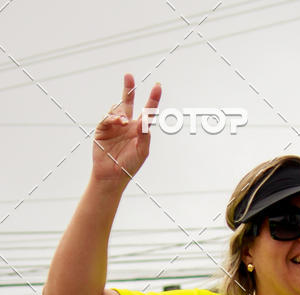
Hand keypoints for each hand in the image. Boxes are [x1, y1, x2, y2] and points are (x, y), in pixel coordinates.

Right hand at [92, 73, 160, 187]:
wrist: (112, 175)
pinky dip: (112, 118)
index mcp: (139, 129)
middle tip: (129, 75)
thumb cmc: (130, 165)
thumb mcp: (142, 151)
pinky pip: (107, 118)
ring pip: (117, 110)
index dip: (153, 99)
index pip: (147, 111)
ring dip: (120, 113)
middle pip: (127, 102)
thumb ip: (145, 135)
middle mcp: (126, 125)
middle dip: (128, 89)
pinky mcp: (102, 129)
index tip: (158, 86)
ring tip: (123, 122)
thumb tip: (145, 120)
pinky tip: (118, 122)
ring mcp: (114, 126)